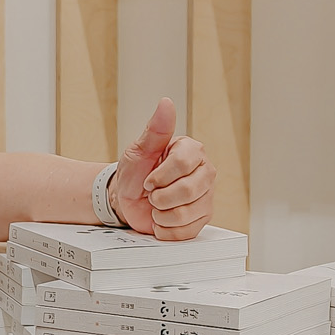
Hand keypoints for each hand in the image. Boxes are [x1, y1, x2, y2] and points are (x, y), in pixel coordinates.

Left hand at [113, 98, 215, 240]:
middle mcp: (204, 172)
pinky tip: (161, 219)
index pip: (184, 163)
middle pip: (189, 190)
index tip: (148, 180)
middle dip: (160, 197)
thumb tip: (166, 104)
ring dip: (161, 214)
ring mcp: (206, 196)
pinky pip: (186, 230)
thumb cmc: (135, 172)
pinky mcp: (202, 218)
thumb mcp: (139, 149)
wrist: (128, 199)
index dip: (161, 176)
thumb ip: (156, 129)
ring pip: (187, 212)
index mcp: (191, 151)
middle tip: (151, 194)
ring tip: (156, 206)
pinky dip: (166, 228)